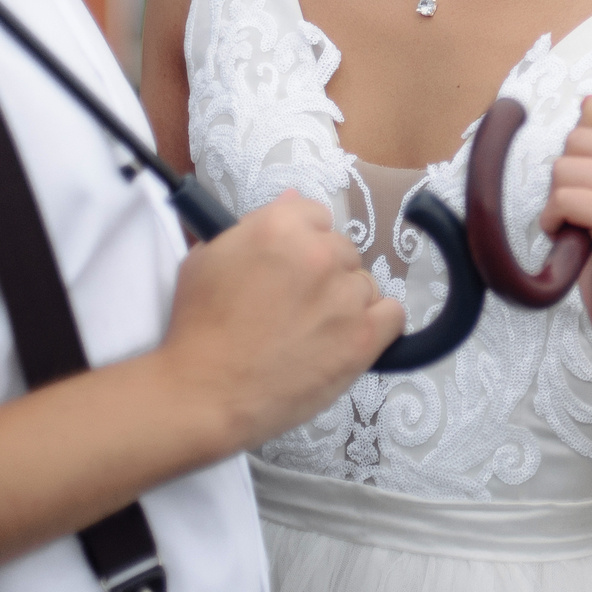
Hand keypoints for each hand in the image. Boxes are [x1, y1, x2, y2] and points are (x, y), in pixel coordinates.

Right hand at [159, 192, 404, 452]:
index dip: (303, 243)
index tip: (289, 269)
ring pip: (365, 284)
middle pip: (343, 250)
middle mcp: (319, 253)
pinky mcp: (364, 335)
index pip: (316, 215)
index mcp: (279, 227)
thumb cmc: (198, 329)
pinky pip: (393, 315)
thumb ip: (254, 226)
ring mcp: (345, 295)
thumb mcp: (207, 260)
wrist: (205, 393)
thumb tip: (293, 198)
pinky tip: (348, 340)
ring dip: (346, 303)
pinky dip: (377, 326)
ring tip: (312, 333)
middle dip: (324, 274)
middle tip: (294, 307)